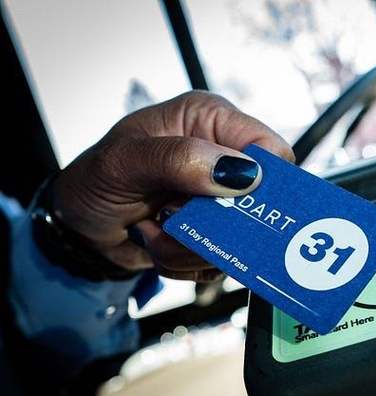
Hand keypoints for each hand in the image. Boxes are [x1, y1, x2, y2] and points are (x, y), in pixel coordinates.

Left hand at [48, 91, 293, 281]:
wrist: (78, 225)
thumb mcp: (125, 160)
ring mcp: (222, 204)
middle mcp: (224, 162)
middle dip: (216, 224)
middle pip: (261, 204)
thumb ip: (180, 159)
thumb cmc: (95, 179)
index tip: (230, 201)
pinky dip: (183, 263)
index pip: (270, 149)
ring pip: (239, 243)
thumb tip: (240, 173)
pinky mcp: (216, 238)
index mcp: (212, 123)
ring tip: (153, 228)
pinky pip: (219, 265)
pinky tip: (156, 242)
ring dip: (190, 248)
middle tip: (173, 217)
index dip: (263, 179)